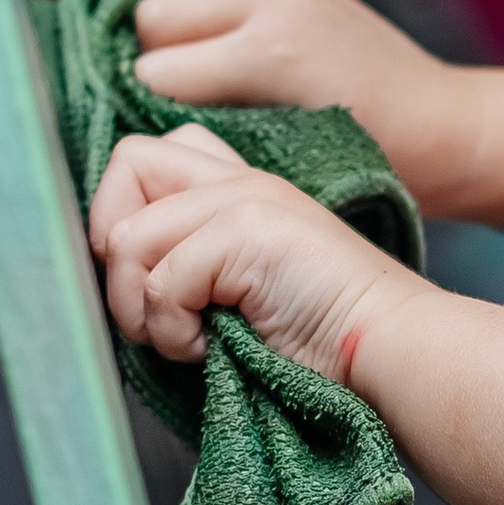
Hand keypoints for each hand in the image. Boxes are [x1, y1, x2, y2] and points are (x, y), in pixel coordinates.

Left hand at [89, 124, 422, 382]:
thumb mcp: (243, 286)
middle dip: (113, 247)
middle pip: (126, 163)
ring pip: (129, 238)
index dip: (120, 212)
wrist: (390, 348)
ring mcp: (245, 200)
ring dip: (140, 308)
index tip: (145, 281)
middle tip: (147, 306)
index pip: (146, 155)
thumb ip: (192, 259)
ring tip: (184, 339)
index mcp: (240, 187)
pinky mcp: (248, 232)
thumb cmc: (322, 338)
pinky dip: (173, 333)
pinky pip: (162, 283)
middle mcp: (237, 181)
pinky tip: (209, 349)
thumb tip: (115, 272)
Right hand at [133, 0, 475, 199]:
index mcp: (268, 54)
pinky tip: (223, 45)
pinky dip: (205, 3)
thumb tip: (145, 126)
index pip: (153, 71)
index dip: (144, 110)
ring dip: (171, 26)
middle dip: (148, 60)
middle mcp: (271, 4)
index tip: (152, 138)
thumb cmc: (378, 167)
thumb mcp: (290, 164)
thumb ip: (215, 136)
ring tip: (190, 71)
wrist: (450, 128)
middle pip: (153, 14)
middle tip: (166, 104)